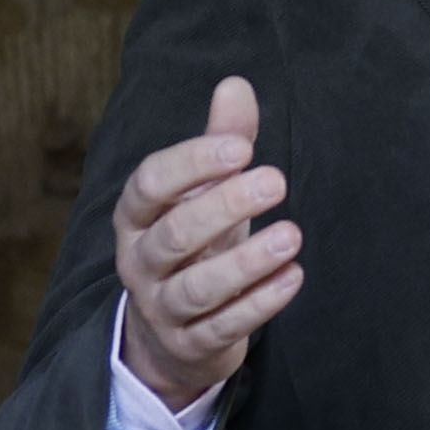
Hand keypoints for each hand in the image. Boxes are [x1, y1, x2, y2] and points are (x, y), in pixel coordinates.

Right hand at [115, 75, 301, 407]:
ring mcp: (161, 308)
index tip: (243, 147)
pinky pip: (223, 326)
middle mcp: (140, 263)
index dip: (192, 163)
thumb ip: (221, 142)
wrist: (172, 337)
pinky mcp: (191, 346)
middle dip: (224, 206)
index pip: (150, 184)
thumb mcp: (204, 194)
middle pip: (173, 235)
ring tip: (291, 236)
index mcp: (136, 218)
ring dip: (245, 262)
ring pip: (196, 288)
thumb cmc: (194, 246)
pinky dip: (259, 303)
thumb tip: (236, 84)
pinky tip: (293, 277)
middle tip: (276, 181)